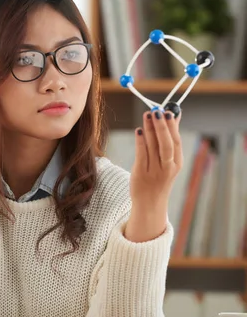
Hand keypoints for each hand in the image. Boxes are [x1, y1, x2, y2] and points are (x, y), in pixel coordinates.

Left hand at [125, 109, 182, 241]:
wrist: (149, 205)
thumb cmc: (159, 178)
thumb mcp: (169, 161)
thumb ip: (170, 139)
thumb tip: (173, 115)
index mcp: (177, 163)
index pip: (177, 142)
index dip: (173, 126)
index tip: (168, 111)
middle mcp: (167, 168)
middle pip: (166, 144)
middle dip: (162, 127)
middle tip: (158, 111)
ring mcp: (154, 172)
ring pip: (153, 147)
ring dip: (150, 130)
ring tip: (147, 115)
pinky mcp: (141, 174)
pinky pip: (141, 155)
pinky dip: (140, 142)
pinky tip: (139, 130)